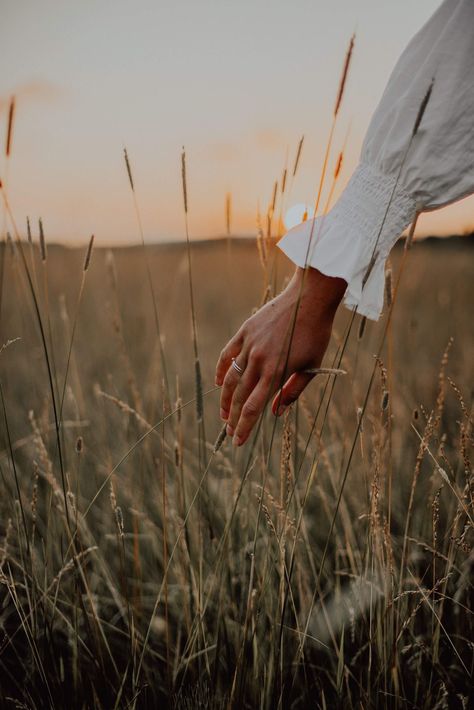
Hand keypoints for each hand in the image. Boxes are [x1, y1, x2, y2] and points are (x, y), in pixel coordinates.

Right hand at [215, 266, 345, 445]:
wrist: (308, 299)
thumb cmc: (315, 334)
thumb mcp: (311, 366)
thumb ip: (292, 391)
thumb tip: (276, 413)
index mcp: (277, 372)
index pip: (254, 408)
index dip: (244, 428)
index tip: (238, 441)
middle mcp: (259, 361)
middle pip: (239, 397)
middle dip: (233, 418)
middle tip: (229, 430)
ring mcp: (249, 345)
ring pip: (230, 378)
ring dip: (225, 399)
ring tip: (224, 413)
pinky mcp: (244, 331)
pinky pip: (227, 355)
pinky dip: (222, 370)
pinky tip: (220, 383)